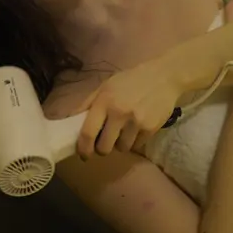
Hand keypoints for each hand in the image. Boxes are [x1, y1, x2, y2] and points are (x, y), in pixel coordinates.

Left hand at [76, 0, 232, 159]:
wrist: (164, 77)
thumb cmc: (131, 81)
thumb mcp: (106, 86)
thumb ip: (87, 103)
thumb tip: (69, 121)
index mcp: (104, 101)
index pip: (87, 133)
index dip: (83, 149)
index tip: (83, 154)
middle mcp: (119, 113)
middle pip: (104, 147)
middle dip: (102, 149)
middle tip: (104, 142)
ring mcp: (136, 122)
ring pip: (121, 149)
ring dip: (120, 144)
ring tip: (123, 132)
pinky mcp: (151, 129)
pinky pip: (136, 146)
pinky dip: (134, 141)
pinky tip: (136, 129)